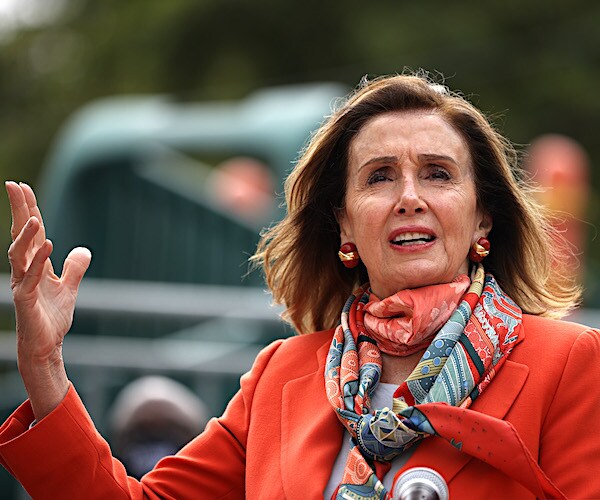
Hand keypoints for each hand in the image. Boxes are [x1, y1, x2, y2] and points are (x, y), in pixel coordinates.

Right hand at [6, 181, 90, 418]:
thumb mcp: (69, 287)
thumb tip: (82, 250)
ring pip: (20, 254)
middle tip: (14, 185)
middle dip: (19, 211)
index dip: (28, 209)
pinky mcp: (25, 301)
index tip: (22, 187)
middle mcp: (25, 270)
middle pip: (21, 235)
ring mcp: (23, 284)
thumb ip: (74, 268)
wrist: (46, 345)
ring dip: (27, 235)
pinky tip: (48, 246)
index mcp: (35, 265)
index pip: (32, 232)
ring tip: (35, 216)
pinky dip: (39, 261)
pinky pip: (30, 278)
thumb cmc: (52, 318)